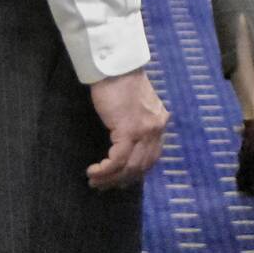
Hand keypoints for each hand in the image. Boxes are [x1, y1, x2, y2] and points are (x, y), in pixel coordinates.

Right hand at [86, 67, 167, 189]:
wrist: (115, 67)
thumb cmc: (120, 83)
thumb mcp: (135, 106)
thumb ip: (138, 123)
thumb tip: (127, 143)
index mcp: (159, 122)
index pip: (153, 156)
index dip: (136, 172)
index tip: (120, 180)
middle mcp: (157, 128)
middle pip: (143, 166)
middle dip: (122, 180)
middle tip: (103, 186)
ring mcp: (145, 130)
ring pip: (130, 167)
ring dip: (111, 178)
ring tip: (94, 181)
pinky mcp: (129, 130)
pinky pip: (118, 160)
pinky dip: (105, 170)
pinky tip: (94, 171)